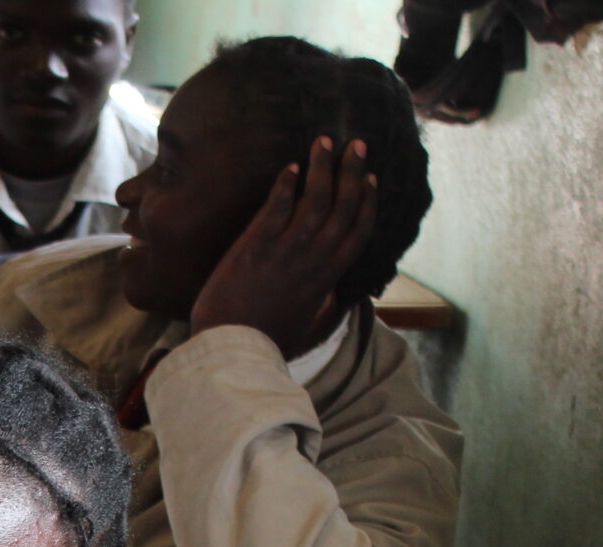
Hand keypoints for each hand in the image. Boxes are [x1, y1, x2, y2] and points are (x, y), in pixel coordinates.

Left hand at [189, 135, 379, 354]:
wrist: (232, 349)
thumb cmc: (267, 341)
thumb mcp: (308, 327)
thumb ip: (325, 307)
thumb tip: (336, 296)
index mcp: (328, 277)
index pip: (359, 231)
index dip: (367, 201)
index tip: (370, 178)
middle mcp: (314, 260)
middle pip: (343, 207)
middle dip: (351, 171)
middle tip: (356, 144)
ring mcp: (286, 251)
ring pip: (314, 200)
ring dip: (322, 167)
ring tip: (324, 141)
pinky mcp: (257, 246)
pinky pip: (277, 207)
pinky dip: (286, 185)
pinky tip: (291, 167)